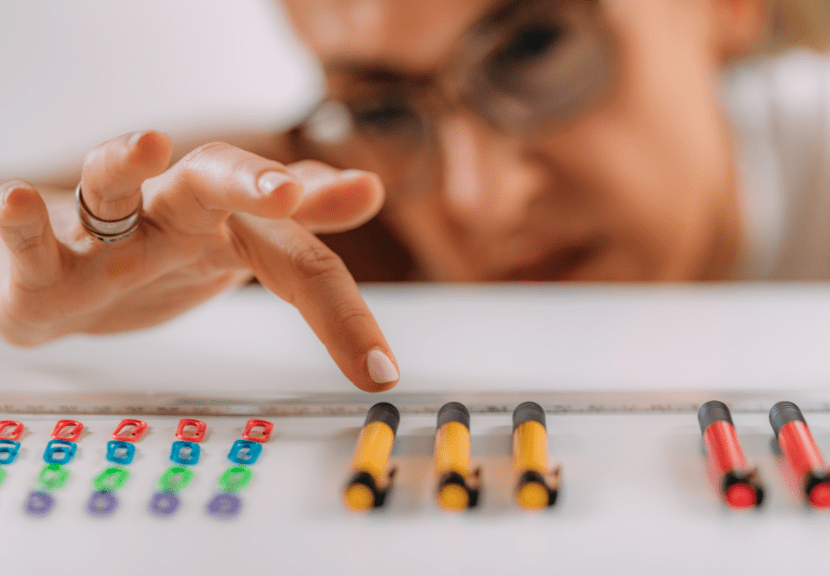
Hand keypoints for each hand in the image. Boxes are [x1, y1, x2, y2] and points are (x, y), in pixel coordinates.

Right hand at [0, 130, 399, 390]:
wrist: (74, 275)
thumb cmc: (163, 258)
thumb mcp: (241, 250)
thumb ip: (306, 238)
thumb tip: (368, 189)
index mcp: (234, 227)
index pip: (301, 262)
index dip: (343, 314)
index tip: (379, 369)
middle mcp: (175, 214)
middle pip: (213, 181)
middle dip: (251, 184)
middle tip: (286, 195)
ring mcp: (111, 233)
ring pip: (114, 189)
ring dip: (125, 163)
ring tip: (145, 142)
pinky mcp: (50, 259)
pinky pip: (36, 236)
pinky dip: (21, 219)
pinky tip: (15, 198)